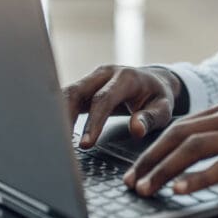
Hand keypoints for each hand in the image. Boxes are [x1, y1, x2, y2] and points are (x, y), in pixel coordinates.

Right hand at [64, 65, 182, 147]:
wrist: (154, 81)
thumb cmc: (157, 96)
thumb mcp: (163, 109)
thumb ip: (150, 119)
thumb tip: (136, 130)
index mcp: (126, 77)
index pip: (103, 99)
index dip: (93, 122)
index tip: (85, 144)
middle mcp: (105, 73)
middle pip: (77, 92)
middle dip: (66, 118)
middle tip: (61, 144)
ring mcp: (93, 78)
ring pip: (68, 93)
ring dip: (58, 116)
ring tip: (54, 140)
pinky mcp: (85, 86)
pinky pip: (67, 98)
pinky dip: (59, 114)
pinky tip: (55, 132)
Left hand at [122, 100, 217, 196]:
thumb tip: (187, 151)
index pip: (181, 125)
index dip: (153, 147)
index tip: (135, 168)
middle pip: (180, 134)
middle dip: (150, 159)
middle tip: (132, 181)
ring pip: (194, 148)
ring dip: (165, 170)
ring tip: (147, 188)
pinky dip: (197, 178)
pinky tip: (181, 190)